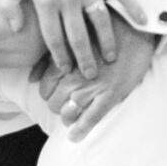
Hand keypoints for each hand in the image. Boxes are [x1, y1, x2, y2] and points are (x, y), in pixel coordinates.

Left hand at [11, 0, 146, 78]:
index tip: (65, 70)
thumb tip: (15, 28)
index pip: (53, 38)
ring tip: (111, 58)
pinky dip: (133, 9)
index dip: (59, 57)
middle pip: (78, 36)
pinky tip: (142, 22)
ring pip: (100, 22)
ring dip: (107, 42)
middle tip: (90, 76)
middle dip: (85, 60)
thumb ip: (8, 3)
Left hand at [37, 27, 157, 137]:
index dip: (49, 95)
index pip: (45, 88)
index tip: (56, 94)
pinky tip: (75, 136)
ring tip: (73, 116)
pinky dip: (81, 130)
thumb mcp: (72, 39)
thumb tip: (31, 79)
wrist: (135, 28)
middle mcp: (74, 75)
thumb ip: (49, 58)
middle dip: (58, 106)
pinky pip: (91, 118)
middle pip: (54, 103)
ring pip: (68, 113)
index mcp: (65, 60)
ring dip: (68, 118)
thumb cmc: (103, 31)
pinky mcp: (110, 94)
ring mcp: (91, 86)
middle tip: (67, 104)